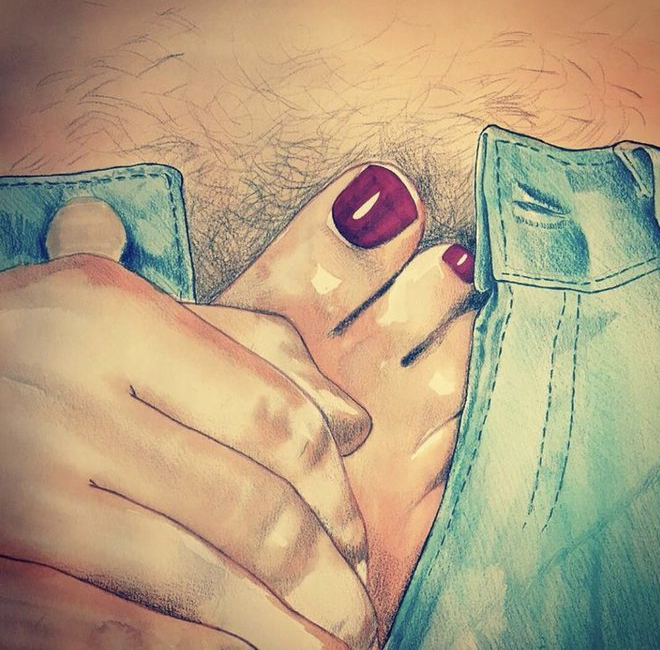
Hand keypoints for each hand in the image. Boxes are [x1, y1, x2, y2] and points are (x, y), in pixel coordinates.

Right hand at [0, 254, 376, 649]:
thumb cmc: (46, 343)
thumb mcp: (135, 311)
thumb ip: (253, 348)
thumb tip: (354, 424)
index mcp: (117, 322)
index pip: (272, 416)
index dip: (332, 492)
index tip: (356, 540)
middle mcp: (70, 402)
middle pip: (244, 504)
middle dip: (321, 575)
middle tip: (359, 611)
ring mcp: (23, 490)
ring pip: (189, 575)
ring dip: (276, 629)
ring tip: (328, 648)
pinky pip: (108, 626)